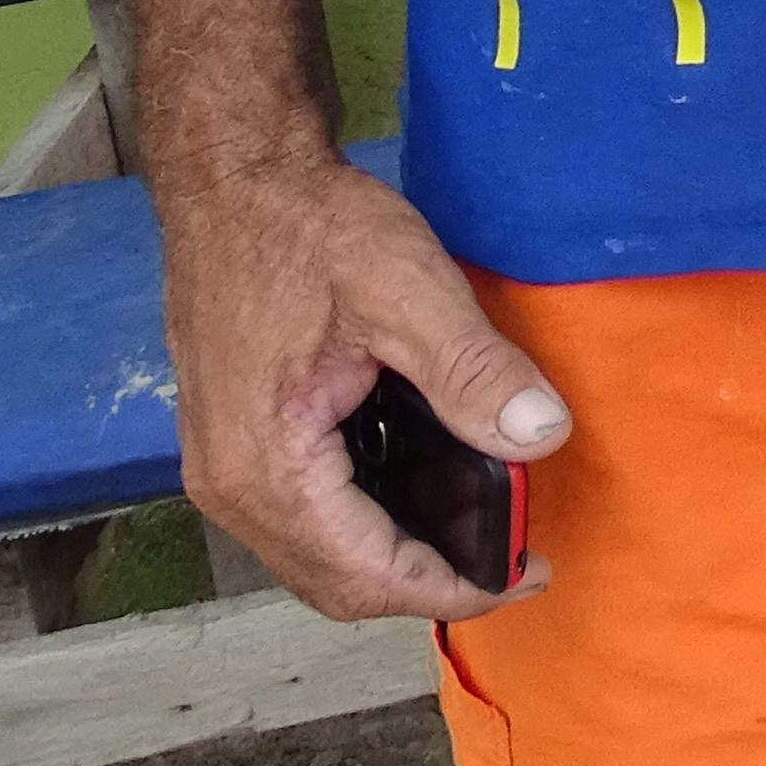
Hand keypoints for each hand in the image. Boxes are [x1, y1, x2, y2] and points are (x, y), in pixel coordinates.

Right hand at [154, 148, 566, 621]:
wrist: (234, 179)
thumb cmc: (310, 227)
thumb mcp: (406, 288)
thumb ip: (472, 370)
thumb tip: (542, 437)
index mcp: (264, 466)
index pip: (364, 574)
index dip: (452, 586)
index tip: (527, 573)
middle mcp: (229, 486)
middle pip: (336, 581)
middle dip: (428, 581)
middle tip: (515, 557)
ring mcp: (223, 466)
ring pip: (316, 555)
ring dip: (396, 556)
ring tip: (481, 528)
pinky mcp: (234, 441)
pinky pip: (303, 516)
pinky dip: (365, 522)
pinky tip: (424, 489)